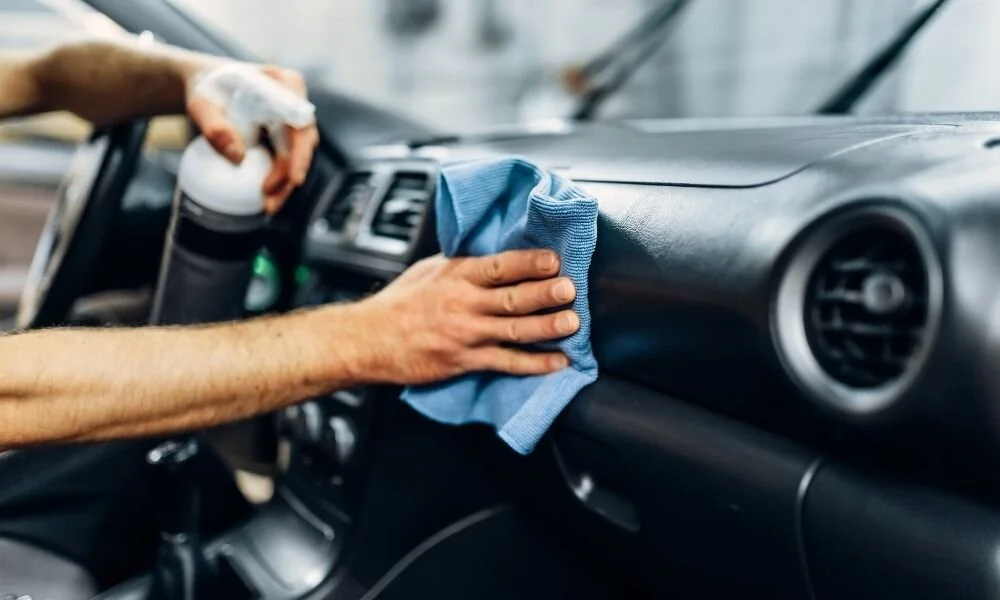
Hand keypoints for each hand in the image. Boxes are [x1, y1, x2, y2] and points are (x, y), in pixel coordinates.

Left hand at [185, 64, 319, 214]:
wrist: (206, 84)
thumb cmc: (205, 88)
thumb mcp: (201, 104)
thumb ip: (215, 127)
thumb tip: (238, 158)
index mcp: (283, 83)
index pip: (300, 120)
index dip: (301, 151)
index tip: (295, 178)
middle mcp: (295, 100)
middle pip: (304, 143)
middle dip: (290, 175)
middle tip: (271, 200)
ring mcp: (292, 119)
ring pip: (297, 156)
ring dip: (285, 183)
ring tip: (267, 205)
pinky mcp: (284, 135)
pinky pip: (286, 160)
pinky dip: (278, 180)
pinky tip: (266, 198)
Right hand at [358, 249, 579, 384]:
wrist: (367, 339)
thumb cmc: (398, 304)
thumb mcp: (429, 271)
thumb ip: (463, 266)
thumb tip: (496, 257)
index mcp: (457, 275)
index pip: (500, 266)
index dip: (529, 262)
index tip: (554, 259)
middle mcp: (464, 303)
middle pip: (512, 297)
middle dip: (545, 293)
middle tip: (570, 289)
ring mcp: (465, 334)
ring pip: (514, 330)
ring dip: (546, 327)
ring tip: (572, 323)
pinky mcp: (464, 361)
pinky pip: (505, 363)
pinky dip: (533, 364)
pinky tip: (556, 362)